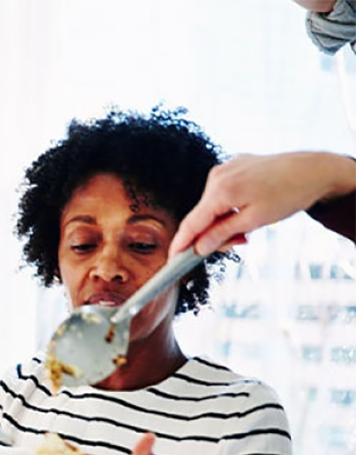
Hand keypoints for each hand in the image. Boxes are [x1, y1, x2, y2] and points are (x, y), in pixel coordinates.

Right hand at [171, 152, 355, 255]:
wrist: (312, 169)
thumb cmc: (288, 194)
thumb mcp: (255, 220)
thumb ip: (222, 234)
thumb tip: (199, 248)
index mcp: (221, 190)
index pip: (191, 223)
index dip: (180, 243)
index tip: (172, 259)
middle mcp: (217, 176)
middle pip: (202, 215)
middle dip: (213, 234)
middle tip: (238, 243)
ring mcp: (224, 169)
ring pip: (212, 205)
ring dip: (223, 221)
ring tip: (249, 226)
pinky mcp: (232, 166)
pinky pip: (221, 193)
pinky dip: (229, 207)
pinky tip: (248, 209)